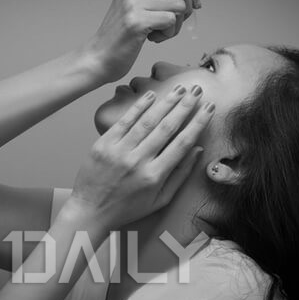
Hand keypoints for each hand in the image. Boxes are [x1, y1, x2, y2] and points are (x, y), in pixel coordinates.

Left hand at [68, 85, 214, 230]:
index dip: (197, 123)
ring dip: (165, 102)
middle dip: (184, 106)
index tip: (208, 109)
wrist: (90, 210)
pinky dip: (138, 107)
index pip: (182, 143)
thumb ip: (180, 175)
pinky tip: (151, 96)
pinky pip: (124, 122)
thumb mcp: (160, 200)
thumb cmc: (127, 208)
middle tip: (196, 90)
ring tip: (180, 89)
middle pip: (166, 128)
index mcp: (154, 176)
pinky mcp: (103, 145)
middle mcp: (138, 161)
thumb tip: (198, 150)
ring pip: (147, 121)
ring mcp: (119, 152)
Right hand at [84, 0, 200, 83]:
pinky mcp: (137, 22)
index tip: (192, 4)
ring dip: (177, 24)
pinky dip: (169, 34)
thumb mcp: (136, 7)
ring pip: (179, 5)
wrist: (98, 58)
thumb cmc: (119, 37)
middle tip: (177, 21)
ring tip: (160, 33)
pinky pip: (171, 21)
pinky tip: (153, 39)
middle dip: (188, 5)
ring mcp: (134, 4)